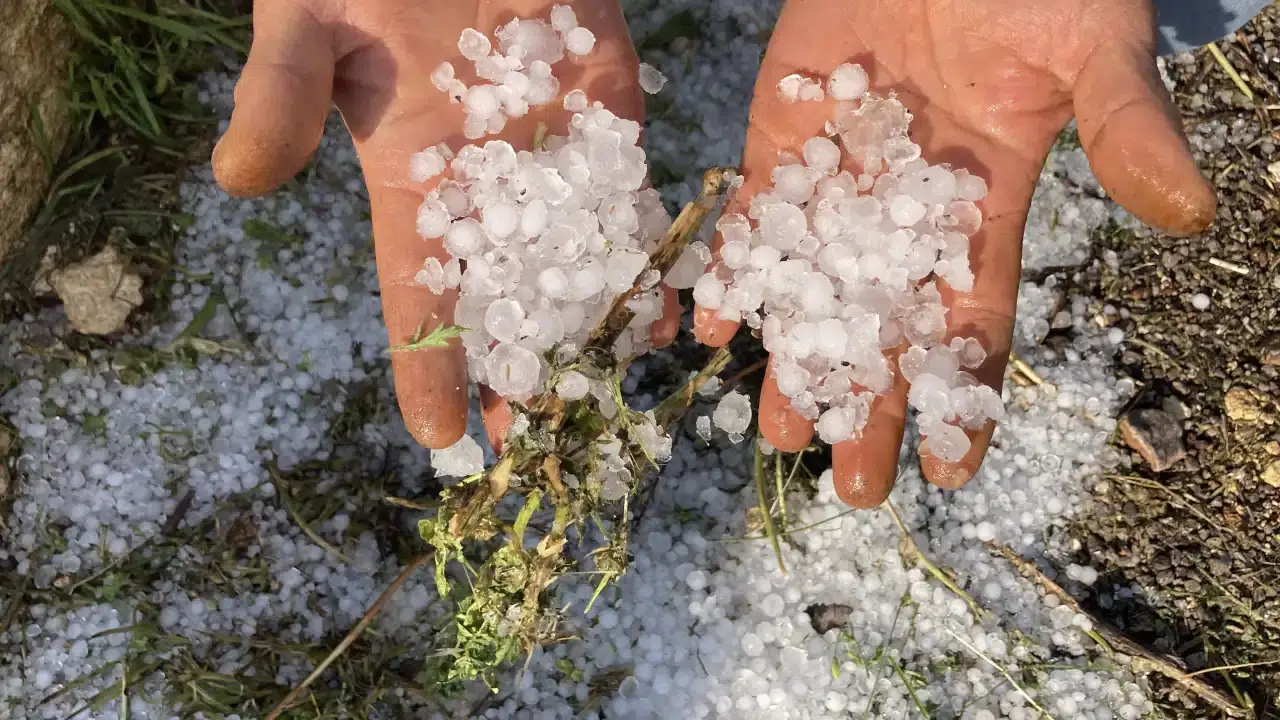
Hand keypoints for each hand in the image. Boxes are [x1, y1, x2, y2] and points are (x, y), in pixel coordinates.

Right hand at [212, 0, 676, 450]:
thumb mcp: (306, 22)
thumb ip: (281, 94)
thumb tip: (240, 182)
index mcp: (408, 180)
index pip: (415, 294)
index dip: (426, 365)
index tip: (441, 440)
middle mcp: (484, 183)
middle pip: (506, 298)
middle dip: (522, 372)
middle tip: (547, 448)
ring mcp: (549, 150)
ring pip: (576, 259)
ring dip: (594, 328)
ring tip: (614, 396)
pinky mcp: (605, 108)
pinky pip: (630, 192)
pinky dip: (645, 249)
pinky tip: (664, 307)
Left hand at [695, 0, 1214, 506]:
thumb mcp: (1094, 51)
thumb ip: (1128, 128)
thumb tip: (1192, 215)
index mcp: (988, 203)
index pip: (980, 319)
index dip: (969, 393)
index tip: (955, 471)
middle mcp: (909, 207)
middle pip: (888, 324)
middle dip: (873, 403)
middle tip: (853, 486)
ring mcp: (842, 176)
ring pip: (814, 286)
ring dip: (797, 357)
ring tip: (776, 431)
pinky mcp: (783, 135)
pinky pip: (754, 216)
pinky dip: (734, 267)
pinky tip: (714, 327)